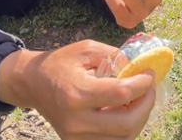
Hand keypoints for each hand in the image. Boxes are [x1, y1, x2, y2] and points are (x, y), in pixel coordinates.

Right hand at [0, 40, 155, 139]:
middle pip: (126, 123)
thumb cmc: (58, 63)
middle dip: (146, 105)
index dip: (142, 85)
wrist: (31, 83)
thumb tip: (139, 69)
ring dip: (138, 118)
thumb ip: (115, 56)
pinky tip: (124, 111)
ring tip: (137, 100)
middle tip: (148, 89)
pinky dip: (125, 128)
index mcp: (76, 93)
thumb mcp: (85, 50)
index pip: (120, 94)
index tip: (149, 74)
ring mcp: (76, 135)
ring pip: (123, 137)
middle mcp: (76, 119)